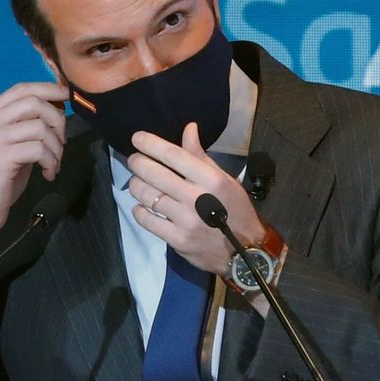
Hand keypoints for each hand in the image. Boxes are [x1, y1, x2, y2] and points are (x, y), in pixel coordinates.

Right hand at [0, 82, 68, 263]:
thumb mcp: (10, 147)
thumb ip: (26, 127)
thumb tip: (56, 109)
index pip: (22, 88)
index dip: (50, 89)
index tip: (67, 99)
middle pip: (34, 103)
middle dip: (58, 121)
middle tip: (61, 144)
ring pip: (40, 127)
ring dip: (57, 147)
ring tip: (53, 164)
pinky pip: (39, 149)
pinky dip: (51, 162)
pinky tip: (48, 174)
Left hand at [127, 123, 266, 277]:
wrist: (245, 252)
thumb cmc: (236, 211)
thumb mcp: (225, 180)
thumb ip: (201, 156)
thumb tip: (188, 129)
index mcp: (211, 180)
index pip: (174, 155)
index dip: (151, 144)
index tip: (136, 138)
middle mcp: (196, 198)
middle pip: (154, 173)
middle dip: (138, 162)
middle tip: (134, 161)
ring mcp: (185, 221)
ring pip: (146, 195)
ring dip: (136, 185)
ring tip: (138, 183)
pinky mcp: (177, 240)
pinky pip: (147, 220)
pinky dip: (139, 210)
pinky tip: (142, 207)